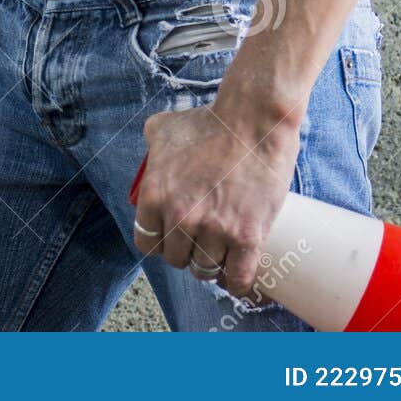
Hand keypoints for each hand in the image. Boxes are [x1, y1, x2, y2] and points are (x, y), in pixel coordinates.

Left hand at [132, 101, 299, 298]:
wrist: (254, 119)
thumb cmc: (211, 121)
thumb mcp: (165, 127)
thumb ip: (151, 144)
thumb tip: (150, 151)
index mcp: (155, 195)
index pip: (147, 243)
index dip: (160, 242)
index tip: (173, 237)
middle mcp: (180, 216)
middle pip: (177, 259)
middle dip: (188, 251)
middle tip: (202, 238)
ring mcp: (213, 229)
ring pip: (206, 269)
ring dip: (213, 264)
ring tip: (222, 251)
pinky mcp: (246, 237)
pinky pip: (237, 279)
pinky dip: (237, 281)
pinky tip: (238, 272)